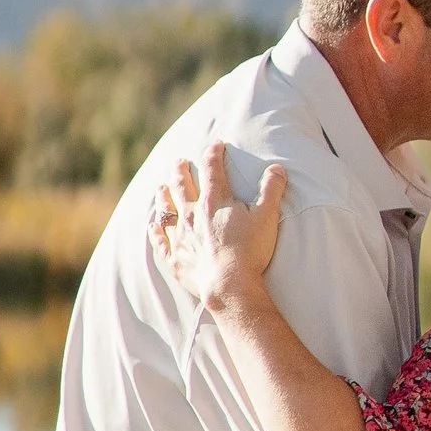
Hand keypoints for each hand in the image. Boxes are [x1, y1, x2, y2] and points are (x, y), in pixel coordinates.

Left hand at [150, 142, 285, 313]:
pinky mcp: (175, 258)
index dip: (214, 154)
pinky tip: (152, 226)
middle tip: (179, 162)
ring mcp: (180, 236)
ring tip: (161, 187)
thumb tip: (277, 168)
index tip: (216, 145)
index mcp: (214, 201)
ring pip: (167, 210)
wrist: (229, 285)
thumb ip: (272, 189)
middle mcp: (192, 214)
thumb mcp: (267, 216)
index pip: (212, 169)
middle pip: (183, 186)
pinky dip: (156, 232)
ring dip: (164, 196)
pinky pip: (160, 241)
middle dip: (181, 171)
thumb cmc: (250, 251)